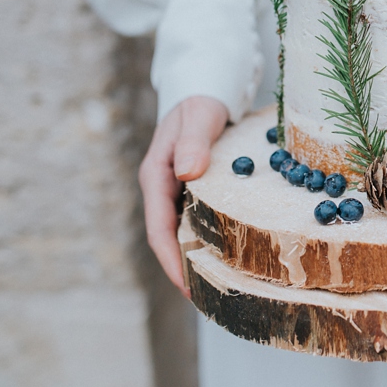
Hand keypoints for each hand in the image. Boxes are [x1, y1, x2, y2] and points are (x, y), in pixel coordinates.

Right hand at [138, 96, 228, 296]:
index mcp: (156, 175)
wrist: (205, 89)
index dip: (170, 259)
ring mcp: (178, 188)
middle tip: (207, 297)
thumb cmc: (200, 102)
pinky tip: (230, 252)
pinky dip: (209, 238)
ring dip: (196, 256)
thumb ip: (193, 142)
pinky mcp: (195, 187)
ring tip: (219, 284)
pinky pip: (199, 218)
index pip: (158, 227)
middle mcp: (164, 187)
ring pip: (183, 230)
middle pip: (169, 236)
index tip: (186, 284)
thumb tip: (187, 173)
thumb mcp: (198, 118)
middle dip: (183, 267)